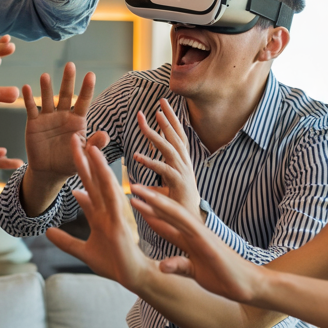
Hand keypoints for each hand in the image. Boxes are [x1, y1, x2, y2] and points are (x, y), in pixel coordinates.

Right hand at [24, 63, 106, 179]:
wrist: (49, 171)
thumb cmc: (70, 162)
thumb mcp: (84, 154)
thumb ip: (94, 144)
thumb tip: (105, 135)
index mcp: (78, 120)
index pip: (83, 101)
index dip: (86, 89)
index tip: (91, 74)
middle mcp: (63, 115)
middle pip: (65, 94)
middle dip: (68, 80)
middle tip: (69, 65)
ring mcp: (48, 117)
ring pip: (47, 99)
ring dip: (46, 87)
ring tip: (45, 76)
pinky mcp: (34, 123)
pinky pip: (31, 109)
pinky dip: (28, 99)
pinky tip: (26, 88)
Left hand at [46, 137, 159, 290]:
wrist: (132, 277)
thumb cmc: (113, 263)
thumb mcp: (83, 251)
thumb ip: (66, 241)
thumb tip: (47, 231)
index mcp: (99, 214)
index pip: (87, 186)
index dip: (79, 169)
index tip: (70, 152)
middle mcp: (107, 210)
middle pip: (93, 179)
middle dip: (84, 159)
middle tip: (74, 138)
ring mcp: (114, 214)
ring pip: (104, 184)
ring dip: (97, 164)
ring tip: (90, 145)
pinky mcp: (120, 223)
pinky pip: (113, 199)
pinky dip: (107, 183)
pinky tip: (102, 170)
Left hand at [129, 183, 266, 303]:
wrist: (251, 284)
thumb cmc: (225, 277)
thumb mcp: (196, 272)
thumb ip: (180, 265)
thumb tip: (161, 266)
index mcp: (191, 239)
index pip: (166, 223)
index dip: (149, 212)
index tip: (132, 202)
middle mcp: (195, 232)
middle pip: (168, 212)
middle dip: (149, 200)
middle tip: (130, 186)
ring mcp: (202, 236)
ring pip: (175, 214)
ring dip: (156, 202)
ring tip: (138, 192)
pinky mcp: (208, 244)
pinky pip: (187, 229)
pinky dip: (172, 222)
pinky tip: (157, 217)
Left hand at [130, 99, 201, 217]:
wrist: (191, 224)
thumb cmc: (177, 204)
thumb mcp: (164, 184)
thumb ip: (154, 171)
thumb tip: (139, 162)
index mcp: (182, 162)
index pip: (177, 135)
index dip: (171, 119)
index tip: (162, 104)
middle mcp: (184, 164)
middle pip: (176, 136)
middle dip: (167, 118)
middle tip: (158, 103)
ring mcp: (183, 172)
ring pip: (169, 149)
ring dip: (156, 135)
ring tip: (143, 123)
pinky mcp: (178, 184)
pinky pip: (163, 170)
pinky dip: (150, 162)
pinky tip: (136, 156)